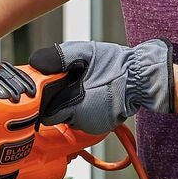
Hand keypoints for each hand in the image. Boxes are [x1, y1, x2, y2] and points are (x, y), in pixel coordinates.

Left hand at [33, 38, 175, 137]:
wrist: (142, 77)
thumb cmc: (116, 64)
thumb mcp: (85, 52)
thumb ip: (59, 57)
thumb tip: (36, 62)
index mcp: (73, 104)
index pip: (46, 113)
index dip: (45, 100)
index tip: (49, 90)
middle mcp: (81, 119)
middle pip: (58, 116)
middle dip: (59, 102)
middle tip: (69, 85)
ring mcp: (92, 124)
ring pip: (71, 118)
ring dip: (72, 106)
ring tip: (84, 89)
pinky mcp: (101, 126)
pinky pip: (84, 120)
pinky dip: (85, 110)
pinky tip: (93, 96)